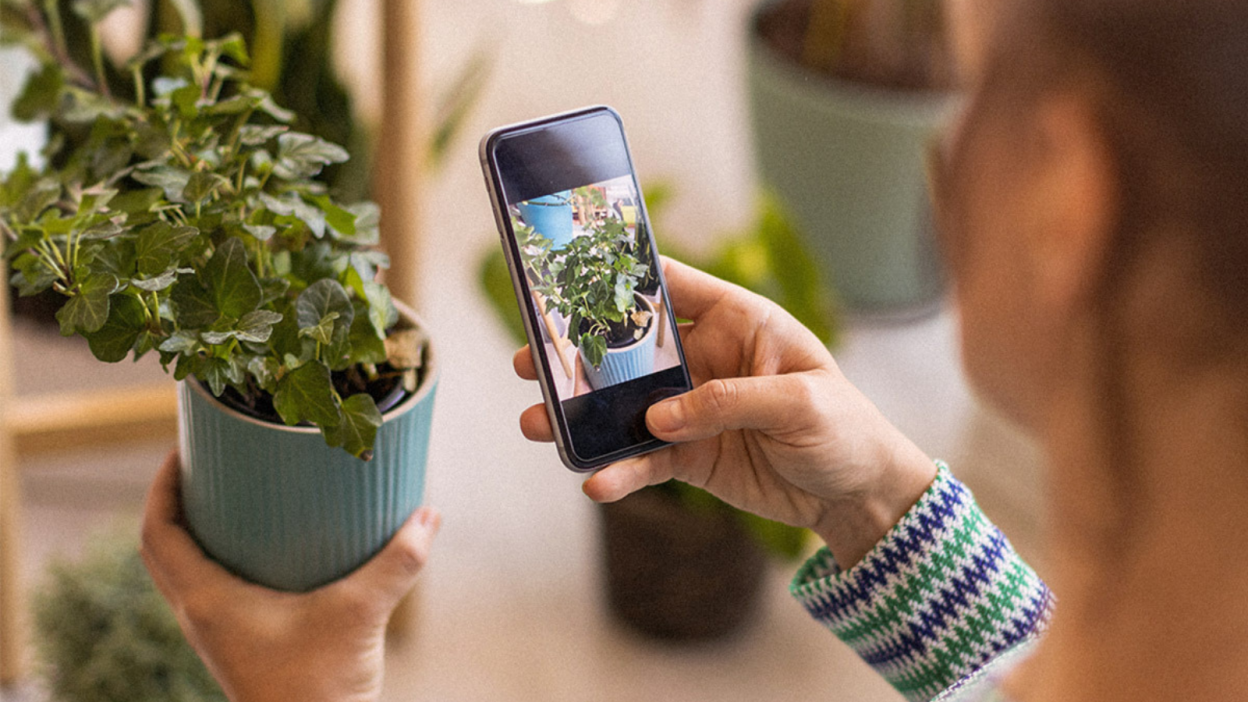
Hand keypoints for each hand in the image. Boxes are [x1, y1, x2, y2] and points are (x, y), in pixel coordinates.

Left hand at [140, 451, 439, 701]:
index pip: (159, 534)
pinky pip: (209, 588)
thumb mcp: (361, 614)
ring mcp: (216, 633)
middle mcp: (200, 615)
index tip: (181, 450)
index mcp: (208, 601)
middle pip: (162, 549)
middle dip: (174, 502)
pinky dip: (218, 558)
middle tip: (204, 465)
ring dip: (192, 531)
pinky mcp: (237, 643)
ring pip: (181, 571)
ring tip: (227, 496)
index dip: (161, 488)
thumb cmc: (321, 689)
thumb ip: (397, 562)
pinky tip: (263, 546)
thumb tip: (429, 516)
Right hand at [515, 258, 935, 566]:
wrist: (858, 494)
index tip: (568, 275)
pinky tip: (593, 482)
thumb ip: (729, 400)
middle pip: (630, 347)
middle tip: (530, 358)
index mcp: (736, 322)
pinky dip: (618, 471)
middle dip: (579, 351)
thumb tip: (659, 417)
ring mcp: (691, 409)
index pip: (671, 285)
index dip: (622, 277)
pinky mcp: (689, 456)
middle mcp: (705, 359)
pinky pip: (643, 460)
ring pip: (623, 406)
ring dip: (580, 415)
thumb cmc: (845, 428)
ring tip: (535, 423)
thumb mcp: (801, 403)